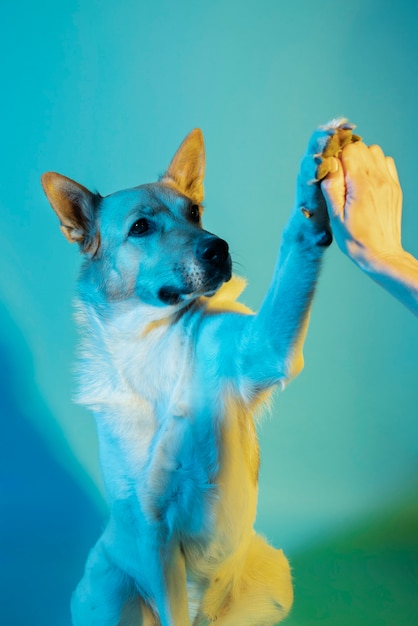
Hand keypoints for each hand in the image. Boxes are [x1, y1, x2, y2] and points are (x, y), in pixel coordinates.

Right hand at [320, 141, 402, 270]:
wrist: (381, 254)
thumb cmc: (355, 239)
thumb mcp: (335, 216)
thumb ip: (332, 187)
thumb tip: (329, 163)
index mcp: (361, 185)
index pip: (349, 150)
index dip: (337, 155)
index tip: (331, 168)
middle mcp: (378, 179)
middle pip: (362, 147)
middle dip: (348, 155)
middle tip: (340, 174)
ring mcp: (389, 182)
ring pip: (375, 152)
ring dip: (362, 158)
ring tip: (354, 177)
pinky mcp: (395, 188)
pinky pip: (387, 163)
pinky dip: (376, 165)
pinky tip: (367, 180)